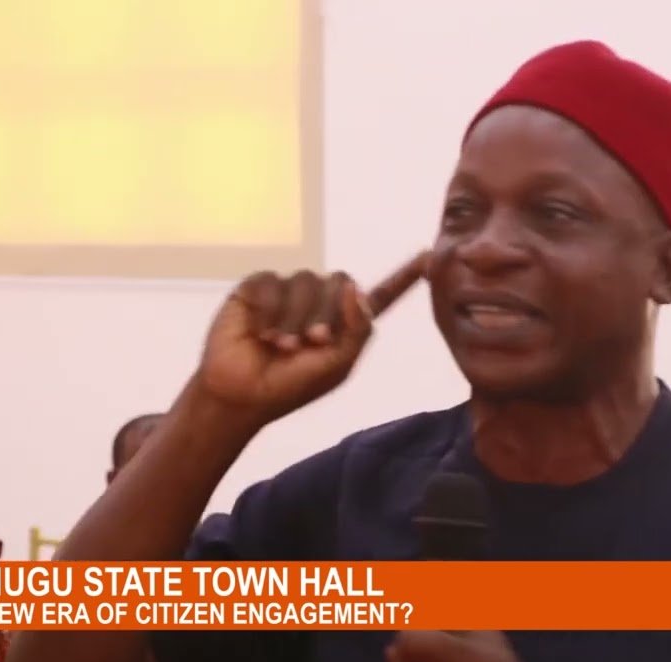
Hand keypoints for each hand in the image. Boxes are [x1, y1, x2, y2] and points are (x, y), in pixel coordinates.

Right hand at [195, 252, 429, 425]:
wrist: (241, 394)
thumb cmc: (289, 386)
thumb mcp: (336, 366)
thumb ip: (357, 329)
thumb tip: (355, 288)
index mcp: (344, 323)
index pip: (379, 295)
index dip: (404, 277)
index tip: (429, 257)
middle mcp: (318, 302)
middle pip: (340, 282)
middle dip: (326, 314)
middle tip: (310, 343)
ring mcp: (288, 292)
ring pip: (306, 280)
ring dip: (295, 318)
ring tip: (280, 345)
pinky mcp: (258, 288)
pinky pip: (273, 282)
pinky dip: (270, 311)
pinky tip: (261, 333)